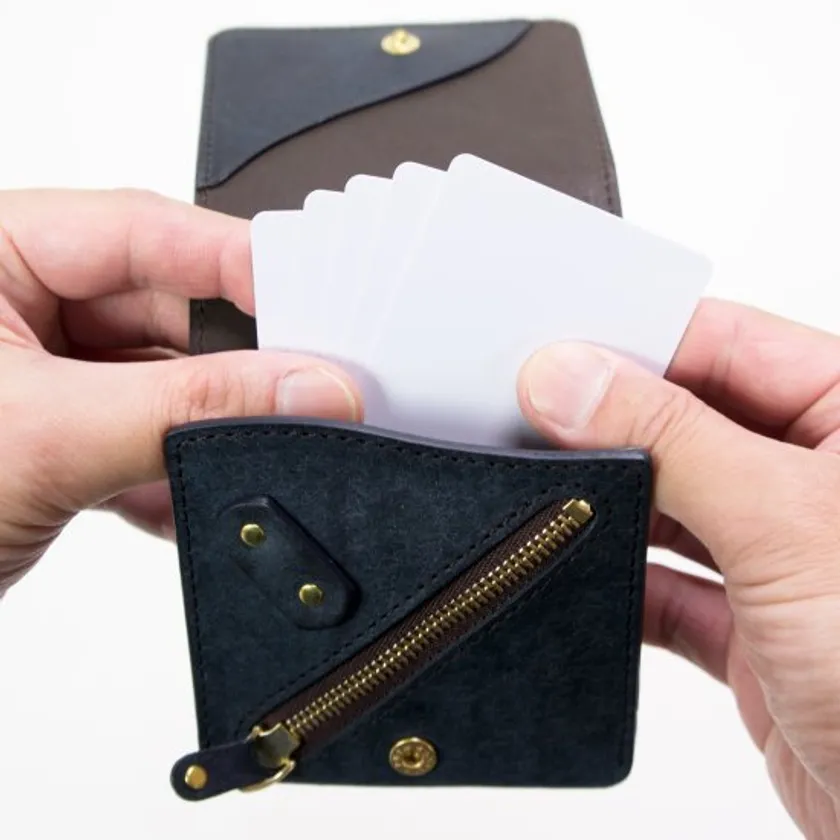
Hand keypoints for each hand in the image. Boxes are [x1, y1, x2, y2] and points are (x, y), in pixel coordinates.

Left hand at [0, 189, 360, 593]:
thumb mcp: (40, 434)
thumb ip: (188, 405)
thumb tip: (304, 387)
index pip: (147, 233)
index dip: (240, 265)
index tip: (319, 306)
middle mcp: (16, 305)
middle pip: (166, 312)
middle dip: (228, 367)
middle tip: (301, 393)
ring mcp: (38, 377)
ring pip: (160, 385)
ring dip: (198, 432)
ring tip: (234, 458)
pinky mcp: (50, 441)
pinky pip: (138, 440)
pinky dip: (168, 477)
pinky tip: (180, 505)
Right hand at [518, 299, 839, 838]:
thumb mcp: (789, 526)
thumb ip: (674, 442)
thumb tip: (571, 380)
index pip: (727, 345)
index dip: (636, 346)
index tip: (551, 358)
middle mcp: (821, 482)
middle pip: (689, 423)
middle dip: (612, 428)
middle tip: (531, 424)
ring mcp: (786, 560)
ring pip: (674, 506)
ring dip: (612, 509)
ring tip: (546, 493)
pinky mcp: (755, 633)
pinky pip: (669, 590)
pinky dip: (622, 587)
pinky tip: (583, 576)